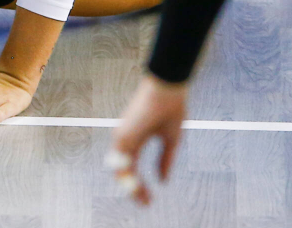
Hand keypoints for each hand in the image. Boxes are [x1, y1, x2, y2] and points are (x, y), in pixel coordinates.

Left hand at [108, 75, 187, 205]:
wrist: (168, 88)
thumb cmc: (171, 108)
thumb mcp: (171, 139)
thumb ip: (165, 160)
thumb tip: (163, 182)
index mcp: (136, 139)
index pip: (133, 167)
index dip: (140, 184)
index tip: (150, 199)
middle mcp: (126, 139)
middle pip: (124, 172)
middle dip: (133, 190)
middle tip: (146, 203)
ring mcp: (122, 137)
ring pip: (120, 170)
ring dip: (131, 188)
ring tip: (143, 199)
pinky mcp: (123, 136)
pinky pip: (121, 163)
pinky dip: (128, 178)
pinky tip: (138, 188)